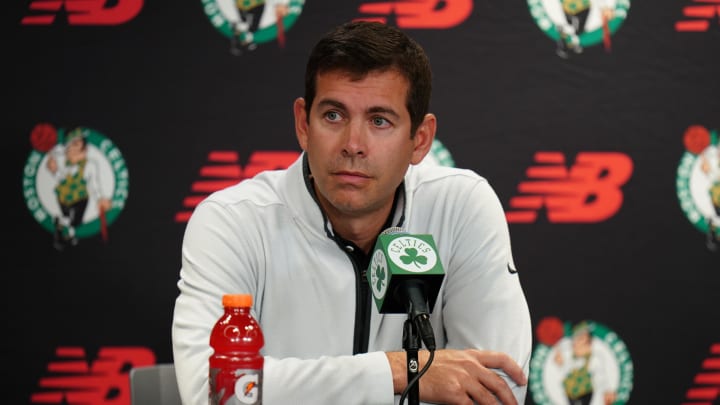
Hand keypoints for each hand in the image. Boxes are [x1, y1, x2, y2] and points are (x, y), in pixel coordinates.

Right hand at [387, 349, 526, 404]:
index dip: (515, 369)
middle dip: (510, 398)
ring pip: (489, 398)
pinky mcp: (455, 394)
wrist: (410, 369)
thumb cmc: (426, 364)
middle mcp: (470, 367)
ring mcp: (464, 380)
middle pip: (499, 384)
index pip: (500, 358)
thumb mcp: (452, 358)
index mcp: (470, 356)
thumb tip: (483, 380)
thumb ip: (470, 366)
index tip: (522, 378)